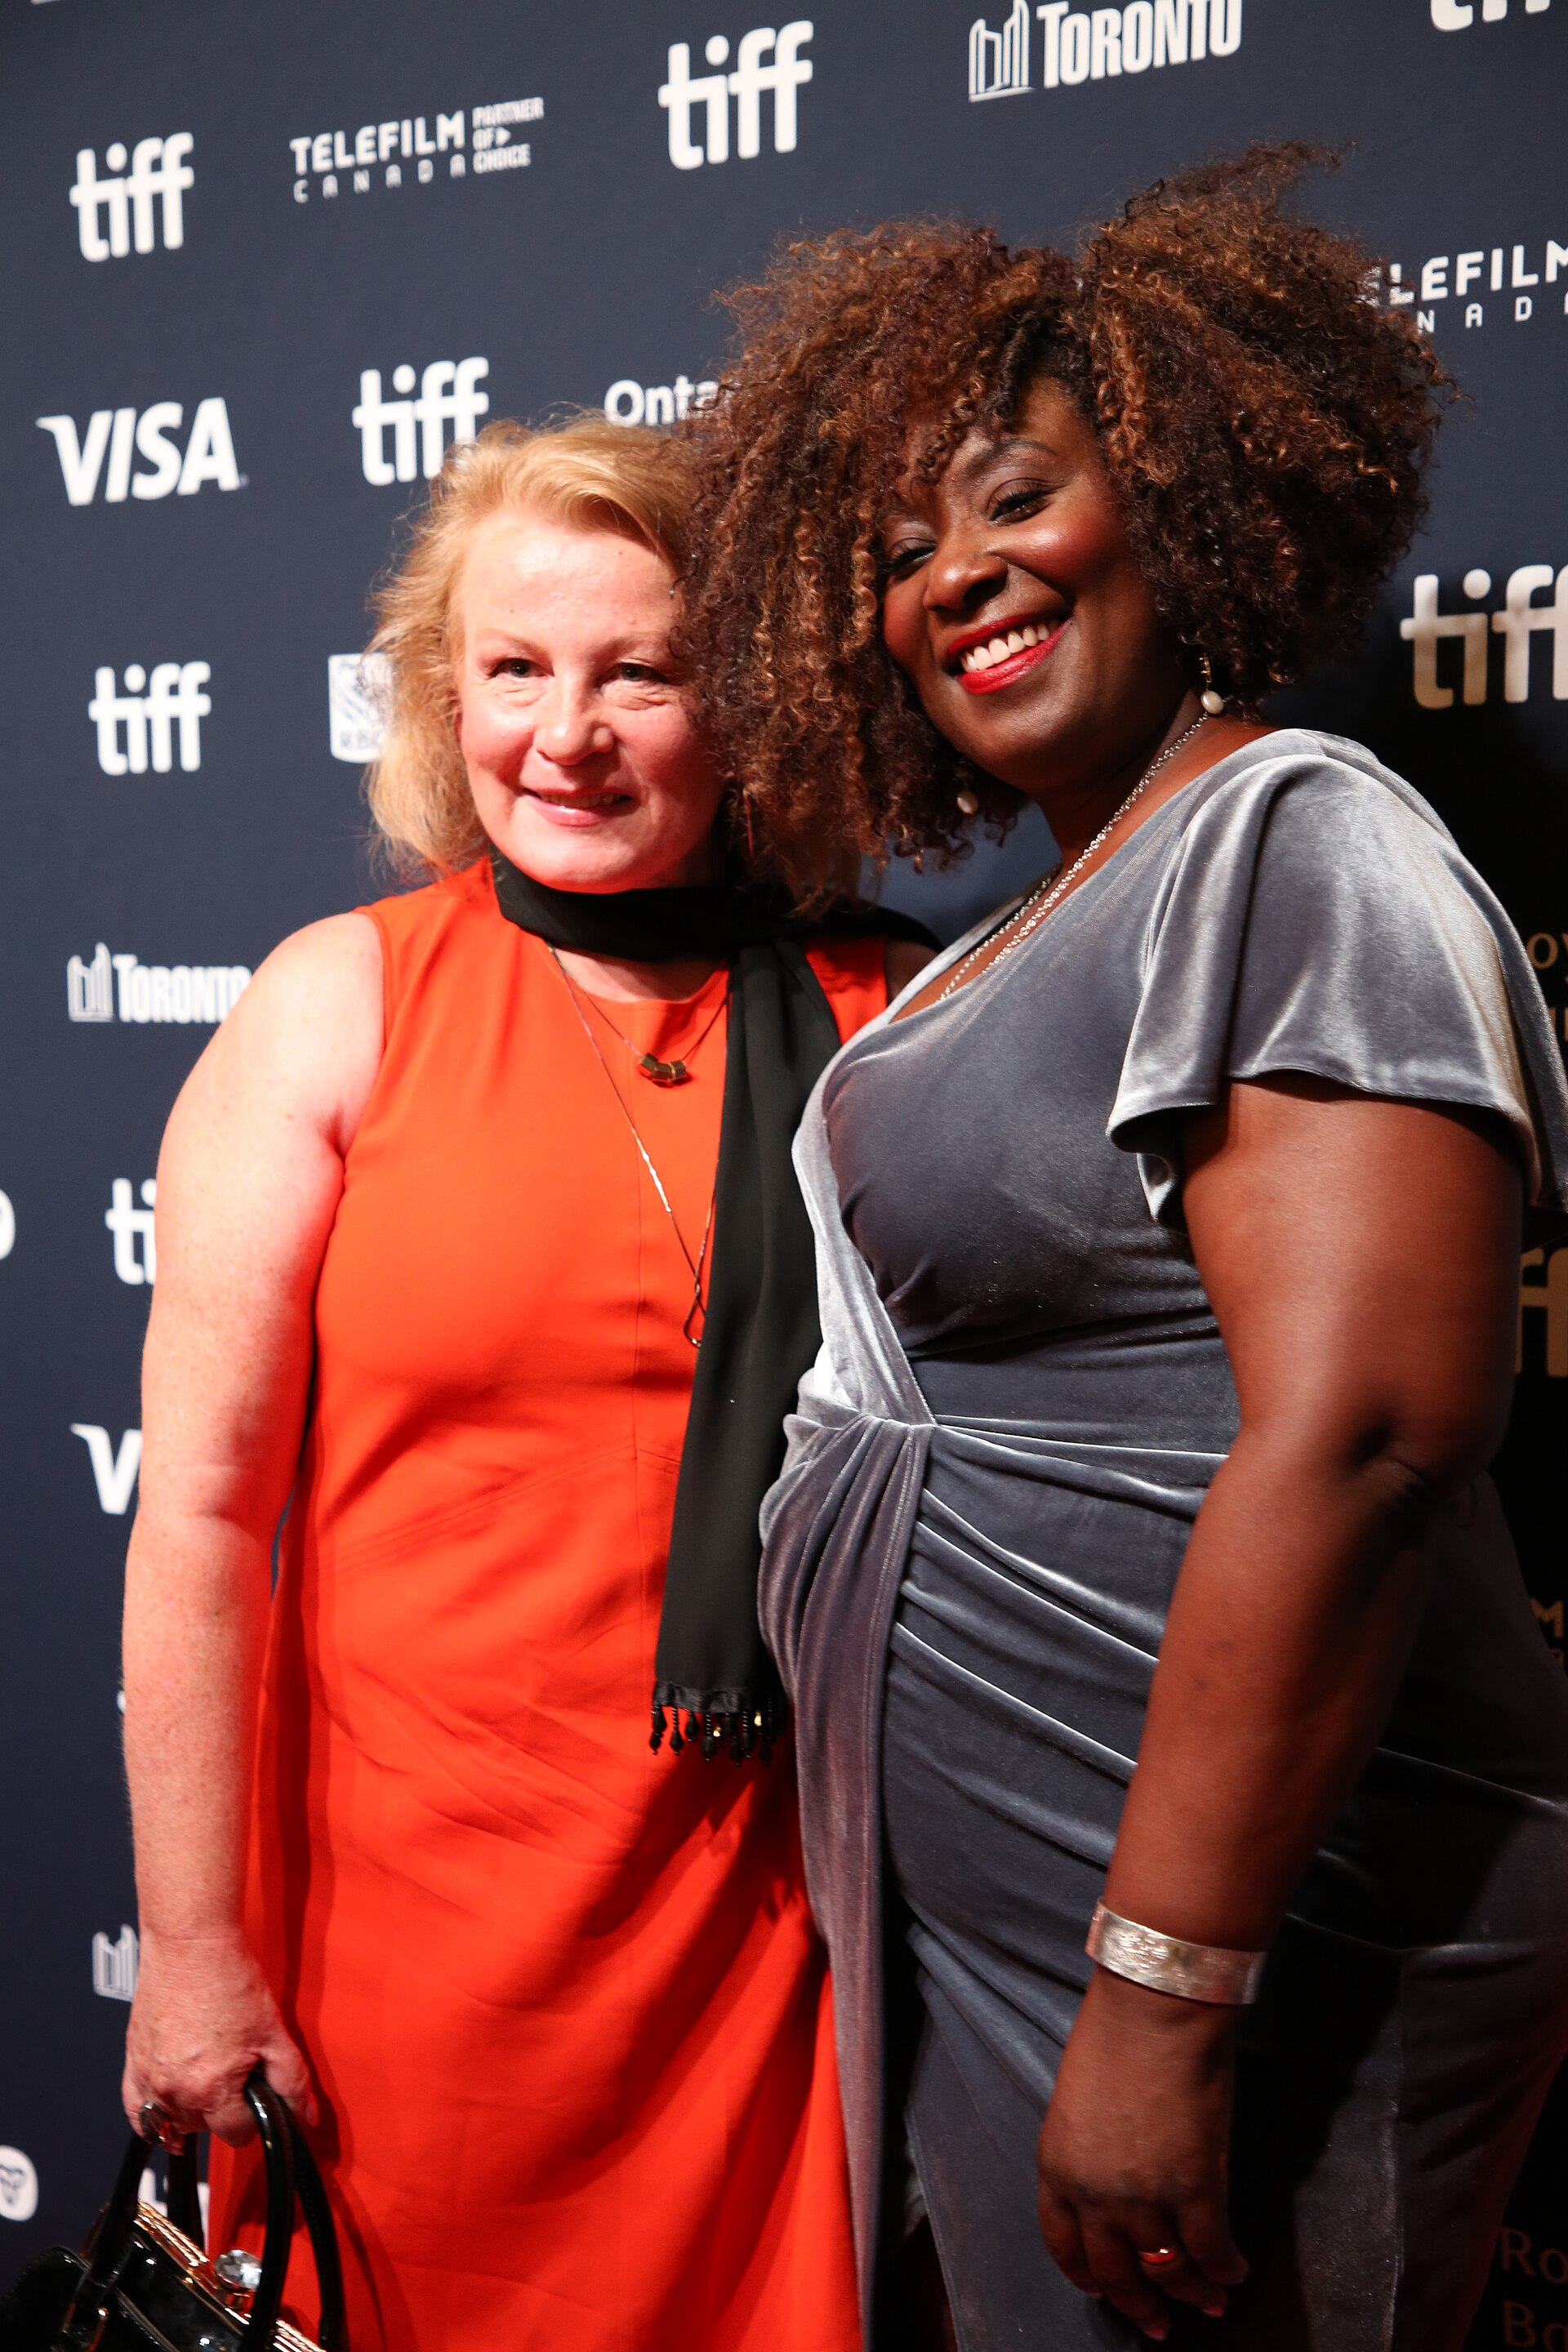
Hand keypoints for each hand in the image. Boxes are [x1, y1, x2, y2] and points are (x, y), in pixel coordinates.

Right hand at [122, 1926, 316, 2148]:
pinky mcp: (132, 2063)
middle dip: (225, 2110)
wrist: (190, 1943)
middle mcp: (173, 2091)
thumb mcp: (273, 2031)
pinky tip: (168, 2115)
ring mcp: (148, 2079)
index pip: (237, 2134)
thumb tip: (304, 2116)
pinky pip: (135, 2112)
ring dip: (193, 2112)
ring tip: (209, 2078)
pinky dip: (151, 2120)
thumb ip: (291, 2080)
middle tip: (236, 2073)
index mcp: (210, 2089)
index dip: (255, 2116)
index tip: (258, 2096)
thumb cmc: (229, 1979)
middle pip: (205, 2129)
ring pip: (172, 2124)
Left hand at [1036, 1968, 1246, 2340]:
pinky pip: (1211, 2249)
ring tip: (1209, 2303)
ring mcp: (1145, 2195)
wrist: (1153, 2009)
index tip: (1103, 2291)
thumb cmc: (1113, 2036)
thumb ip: (1089, 2150)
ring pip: (1167, 2268)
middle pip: (1115, 2270)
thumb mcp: (1077, 2102)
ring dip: (1190, 2292)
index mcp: (1057, 2167)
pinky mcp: (1196, 2187)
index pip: (1064, 2245)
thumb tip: (1116, 2180)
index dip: (1088, 2276)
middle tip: (1157, 2322)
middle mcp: (1094, 2193)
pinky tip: (1236, 2271)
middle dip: (1138, 2302)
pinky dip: (1225, 2268)